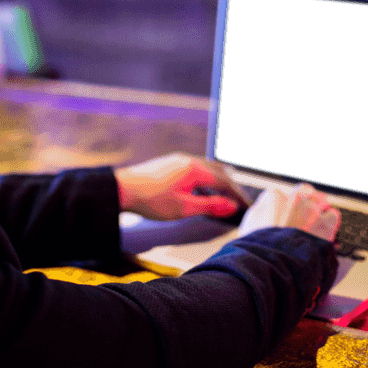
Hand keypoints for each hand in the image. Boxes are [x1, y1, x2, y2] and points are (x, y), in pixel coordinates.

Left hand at [114, 153, 249, 220]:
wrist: (121, 189)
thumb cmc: (151, 200)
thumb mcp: (184, 208)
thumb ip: (210, 206)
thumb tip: (231, 206)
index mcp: (196, 169)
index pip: (225, 181)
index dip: (237, 194)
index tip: (246, 205)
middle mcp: (189, 160)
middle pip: (218, 171)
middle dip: (231, 185)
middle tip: (239, 199)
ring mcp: (178, 160)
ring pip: (206, 168)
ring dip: (218, 181)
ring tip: (224, 194)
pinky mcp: (169, 164)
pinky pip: (195, 168)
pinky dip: (205, 179)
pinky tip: (201, 189)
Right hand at [238, 183, 339, 242]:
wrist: (275, 264)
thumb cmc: (260, 248)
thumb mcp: (249, 225)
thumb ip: (259, 210)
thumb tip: (265, 206)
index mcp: (275, 198)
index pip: (282, 194)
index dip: (284, 206)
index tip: (285, 214)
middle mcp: (295, 199)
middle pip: (304, 190)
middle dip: (305, 199)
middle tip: (304, 212)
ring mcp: (312, 210)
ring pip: (321, 200)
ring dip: (319, 209)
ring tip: (316, 221)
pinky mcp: (326, 224)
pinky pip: (333, 215)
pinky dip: (330, 221)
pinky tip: (325, 229)